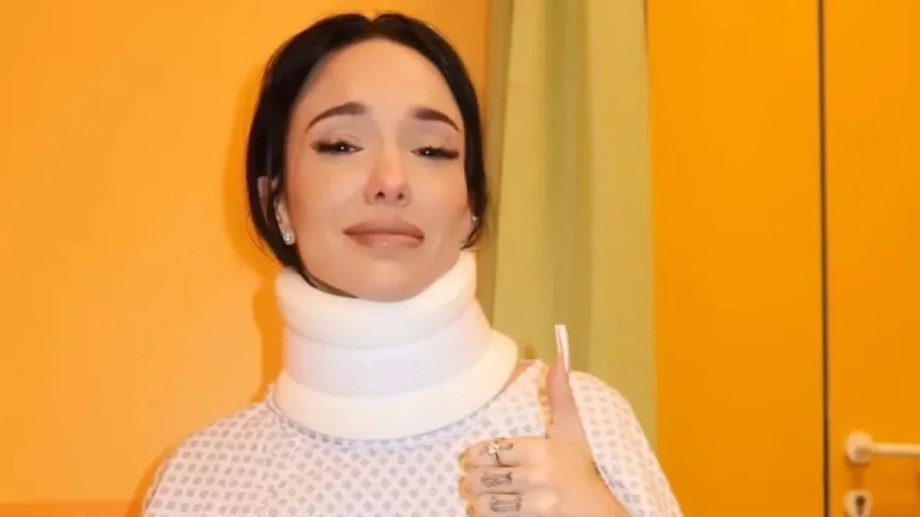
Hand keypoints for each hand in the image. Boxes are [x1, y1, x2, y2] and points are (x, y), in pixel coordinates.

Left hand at [459, 356, 628, 515]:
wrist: (599, 512)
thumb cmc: (581, 468)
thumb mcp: (574, 432)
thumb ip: (561, 396)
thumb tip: (558, 358)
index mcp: (542, 450)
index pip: (493, 451)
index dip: (475, 455)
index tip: (471, 458)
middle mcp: (538, 477)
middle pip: (484, 477)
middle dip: (470, 480)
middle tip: (468, 479)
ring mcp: (536, 504)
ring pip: (485, 502)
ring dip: (473, 499)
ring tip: (472, 495)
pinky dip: (483, 516)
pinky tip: (485, 511)